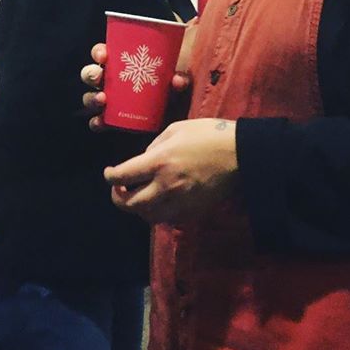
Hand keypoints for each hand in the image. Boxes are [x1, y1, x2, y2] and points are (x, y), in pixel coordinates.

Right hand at [81, 25, 197, 130]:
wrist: (177, 108)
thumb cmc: (170, 81)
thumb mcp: (176, 73)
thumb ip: (180, 75)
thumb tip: (177, 80)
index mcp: (120, 61)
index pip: (102, 53)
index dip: (98, 52)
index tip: (104, 55)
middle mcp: (110, 79)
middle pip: (91, 74)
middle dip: (90, 74)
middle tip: (98, 76)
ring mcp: (110, 100)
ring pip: (90, 97)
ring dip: (92, 98)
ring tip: (102, 100)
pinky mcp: (113, 119)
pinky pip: (98, 121)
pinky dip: (96, 122)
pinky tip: (100, 121)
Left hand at [103, 118, 237, 223]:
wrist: (239, 155)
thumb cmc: (208, 134)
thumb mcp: (176, 129)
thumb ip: (155, 145)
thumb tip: (144, 159)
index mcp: (159, 162)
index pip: (122, 177)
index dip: (110, 176)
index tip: (109, 173)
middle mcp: (165, 187)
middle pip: (130, 204)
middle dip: (118, 198)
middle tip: (118, 189)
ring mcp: (179, 203)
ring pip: (147, 216)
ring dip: (137, 208)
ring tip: (138, 196)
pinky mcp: (192, 212)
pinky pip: (167, 219)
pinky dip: (157, 213)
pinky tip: (159, 201)